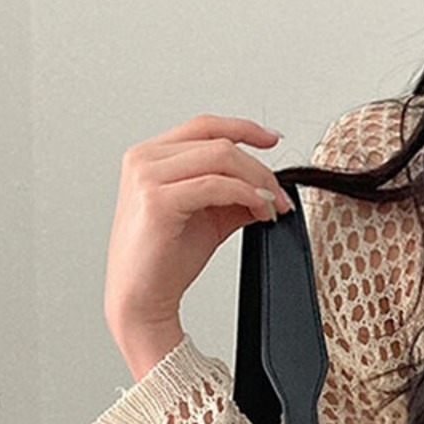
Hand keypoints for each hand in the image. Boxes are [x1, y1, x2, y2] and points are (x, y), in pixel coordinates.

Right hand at [104, 113, 295, 377]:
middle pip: (218, 142)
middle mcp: (144, 159)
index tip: (273, 140)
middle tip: (280, 198)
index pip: (204, 126)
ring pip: (221, 157)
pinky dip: (246, 195)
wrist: (142, 298)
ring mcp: (147, 177)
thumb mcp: (208, 219)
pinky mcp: (158, 201)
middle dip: (260, 169)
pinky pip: (216, 185)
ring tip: (272, 208)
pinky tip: (260, 211)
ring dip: (257, 182)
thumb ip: (233, 196)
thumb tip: (267, 189)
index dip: (243, 128)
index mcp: (151, 156)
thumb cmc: (166, 262)